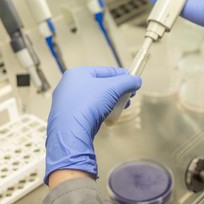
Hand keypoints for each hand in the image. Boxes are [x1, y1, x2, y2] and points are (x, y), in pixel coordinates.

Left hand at [45, 66, 141, 180]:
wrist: (71, 132)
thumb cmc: (88, 104)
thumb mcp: (113, 88)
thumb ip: (127, 82)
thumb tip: (137, 80)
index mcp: (77, 74)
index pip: (104, 71)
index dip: (121, 75)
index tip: (132, 80)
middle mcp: (69, 86)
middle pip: (100, 85)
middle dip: (118, 91)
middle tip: (130, 96)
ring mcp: (67, 103)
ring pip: (95, 99)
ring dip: (111, 102)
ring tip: (123, 107)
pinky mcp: (68, 118)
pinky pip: (88, 111)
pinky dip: (101, 112)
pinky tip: (109, 117)